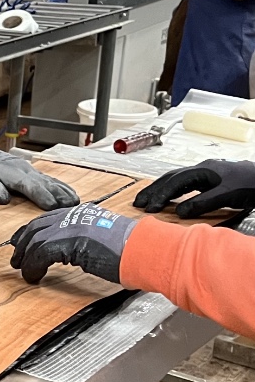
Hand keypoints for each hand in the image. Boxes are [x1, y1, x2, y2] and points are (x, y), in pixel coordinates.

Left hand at [0, 136, 79, 209]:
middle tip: (72, 208)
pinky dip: (62, 187)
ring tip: (77, 203)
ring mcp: (30, 171)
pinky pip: (50, 180)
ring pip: (50, 181)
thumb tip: (3, 199)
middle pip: (45, 184)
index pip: (29, 186)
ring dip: (64, 192)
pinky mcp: (33, 173)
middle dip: (59, 195)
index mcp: (12, 173)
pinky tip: (72, 195)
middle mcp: (25, 170)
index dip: (41, 196)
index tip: (51, 206)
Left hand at [9, 202, 137, 283]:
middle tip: (16, 259)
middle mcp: (74, 216)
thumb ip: (88, 239)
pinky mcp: (70, 241)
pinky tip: (34, 277)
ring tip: (23, 272)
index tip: (21, 241)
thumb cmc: (134, 250)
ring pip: (35, 239)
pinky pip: (41, 253)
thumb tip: (75, 251)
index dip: (32, 231)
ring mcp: (72, 226)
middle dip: (23, 242)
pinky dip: (34, 266)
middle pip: (37, 226)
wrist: (145, 250)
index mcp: (84, 213)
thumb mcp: (106, 239)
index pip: (49, 218)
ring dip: (26, 258)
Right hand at [133, 159, 254, 217]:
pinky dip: (171, 190)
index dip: (161, 194)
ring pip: (175, 179)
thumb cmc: (249, 185)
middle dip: (153, 190)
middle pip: (170, 177)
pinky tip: (168, 197)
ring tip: (146, 200)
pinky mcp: (208, 178)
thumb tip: (179, 212)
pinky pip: (183, 182)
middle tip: (138, 202)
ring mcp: (204, 173)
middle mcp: (201, 169)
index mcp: (203, 170)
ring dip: (160, 189)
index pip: (175, 182)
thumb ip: (203, 202)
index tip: (151, 207)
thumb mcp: (227, 195)